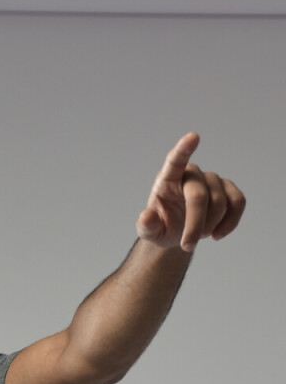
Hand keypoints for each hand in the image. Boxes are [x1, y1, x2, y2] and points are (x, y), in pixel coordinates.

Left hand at [136, 132, 245, 252]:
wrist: (179, 233)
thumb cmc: (163, 226)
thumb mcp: (150, 231)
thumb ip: (146, 226)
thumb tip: (145, 218)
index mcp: (169, 178)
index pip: (175, 159)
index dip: (184, 149)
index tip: (193, 137)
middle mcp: (191, 174)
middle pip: (200, 196)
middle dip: (195, 224)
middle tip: (187, 246)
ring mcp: (212, 180)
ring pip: (219, 202)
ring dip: (208, 227)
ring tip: (196, 235)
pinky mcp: (228, 190)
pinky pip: (238, 202)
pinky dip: (230, 222)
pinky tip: (217, 235)